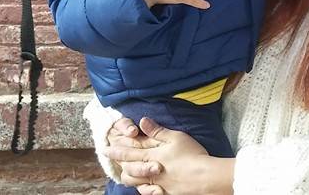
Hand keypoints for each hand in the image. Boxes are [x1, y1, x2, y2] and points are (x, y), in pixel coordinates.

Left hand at [104, 117, 230, 194]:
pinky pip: (149, 193)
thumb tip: (142, 121)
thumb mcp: (176, 137)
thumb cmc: (191, 155)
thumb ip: (157, 131)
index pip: (128, 152)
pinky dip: (144, 189)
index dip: (115, 150)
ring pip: (136, 183)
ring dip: (129, 177)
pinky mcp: (165, 193)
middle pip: (128, 169)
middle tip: (112, 161)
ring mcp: (157, 184)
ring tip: (125, 173)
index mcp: (152, 156)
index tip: (105, 148)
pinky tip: (144, 187)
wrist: (204, 177)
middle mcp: (150, 171)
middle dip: (118, 163)